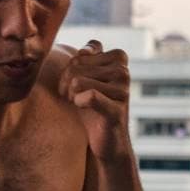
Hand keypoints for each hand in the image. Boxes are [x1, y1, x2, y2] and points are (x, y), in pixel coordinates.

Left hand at [57, 40, 131, 160]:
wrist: (104, 140)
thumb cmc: (92, 106)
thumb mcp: (86, 75)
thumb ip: (86, 56)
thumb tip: (85, 51)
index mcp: (118, 59)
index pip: (82, 53)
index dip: (71, 68)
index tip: (75, 82)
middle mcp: (123, 72)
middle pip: (75, 66)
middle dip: (66, 83)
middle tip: (72, 96)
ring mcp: (123, 91)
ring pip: (78, 81)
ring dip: (71, 95)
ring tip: (77, 103)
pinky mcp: (117, 110)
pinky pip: (89, 97)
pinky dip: (78, 103)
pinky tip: (83, 108)